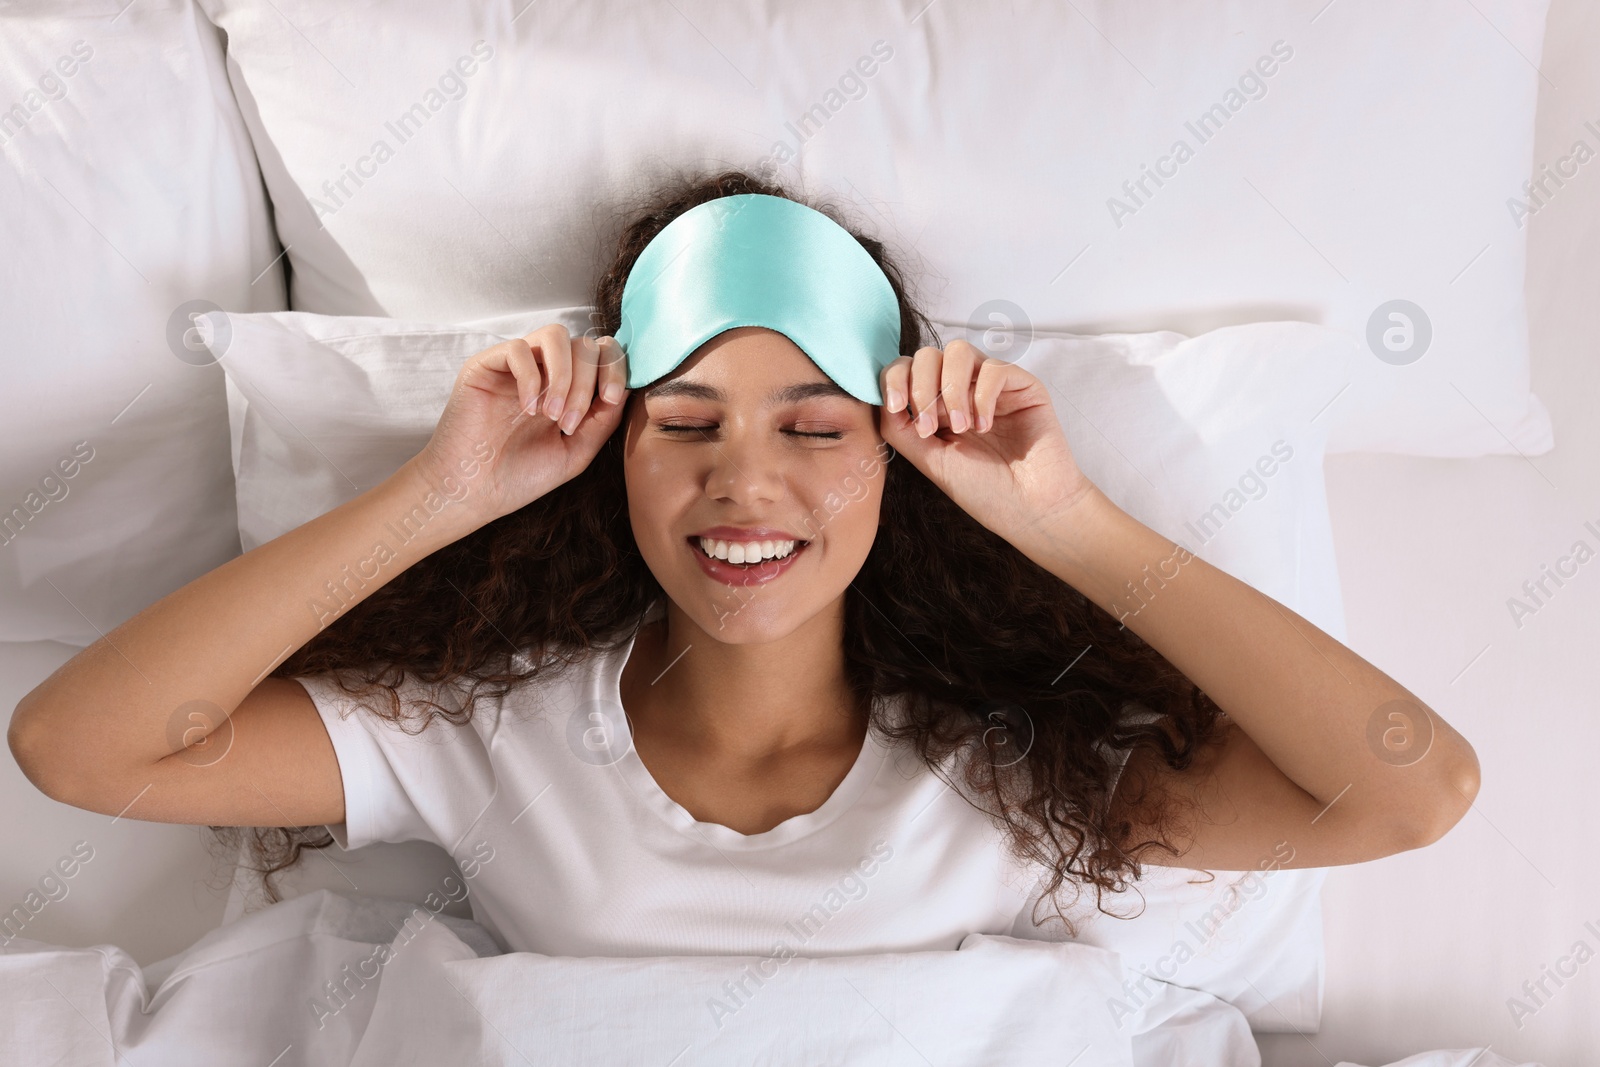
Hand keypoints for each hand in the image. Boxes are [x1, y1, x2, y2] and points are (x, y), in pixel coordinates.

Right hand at [408, 324, 628, 524]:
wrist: (472, 494)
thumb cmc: (520, 477)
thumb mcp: (575, 451)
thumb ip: (603, 421)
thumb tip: (626, 388)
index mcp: (567, 389)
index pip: (600, 354)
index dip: (614, 367)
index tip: (611, 398)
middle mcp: (543, 371)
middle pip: (582, 345)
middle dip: (586, 383)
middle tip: (568, 424)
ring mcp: (514, 366)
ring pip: (555, 335)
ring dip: (564, 375)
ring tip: (551, 415)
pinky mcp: (485, 365)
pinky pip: (518, 348)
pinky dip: (532, 378)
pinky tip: (527, 409)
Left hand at [878, 340, 1095, 545]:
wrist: (1030, 510)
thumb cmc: (983, 491)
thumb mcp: (930, 462)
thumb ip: (900, 430)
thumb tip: (880, 398)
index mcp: (936, 407)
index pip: (906, 370)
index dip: (895, 380)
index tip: (898, 408)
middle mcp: (963, 391)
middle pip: (928, 354)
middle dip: (921, 387)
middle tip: (931, 428)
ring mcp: (992, 386)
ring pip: (959, 351)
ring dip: (951, 389)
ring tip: (962, 427)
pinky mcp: (1023, 385)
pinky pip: (994, 368)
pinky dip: (983, 396)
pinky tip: (986, 427)